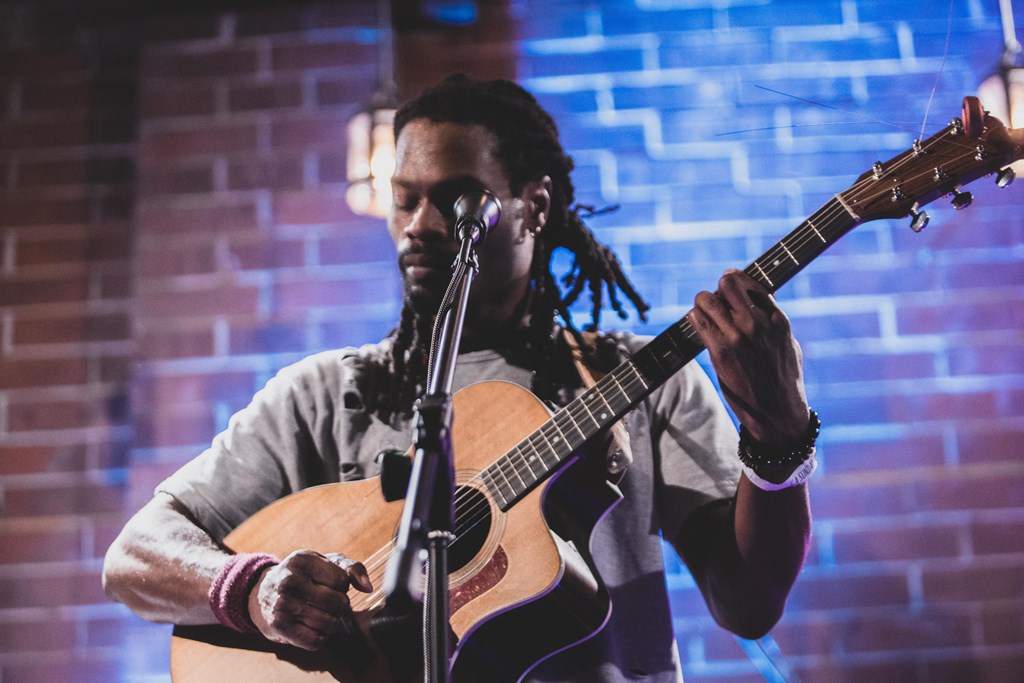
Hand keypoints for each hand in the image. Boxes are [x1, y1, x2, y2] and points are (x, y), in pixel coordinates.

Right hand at [247, 549, 372, 650]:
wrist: (263, 593)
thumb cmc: (304, 576)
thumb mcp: (326, 563)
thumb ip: (352, 569)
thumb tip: (368, 588)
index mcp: (302, 560)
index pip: (342, 581)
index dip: (343, 586)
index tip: (331, 585)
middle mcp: (289, 581)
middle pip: (337, 603)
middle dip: (340, 606)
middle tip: (330, 602)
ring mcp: (282, 605)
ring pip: (329, 624)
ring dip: (332, 623)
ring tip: (322, 614)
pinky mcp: (279, 627)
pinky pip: (315, 641)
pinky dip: (321, 637)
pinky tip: (314, 627)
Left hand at [689, 269, 809, 446]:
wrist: (778, 414)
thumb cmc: (783, 379)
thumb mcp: (787, 343)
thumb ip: (772, 320)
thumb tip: (759, 299)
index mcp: (778, 319)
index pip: (750, 282)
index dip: (736, 280)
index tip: (729, 283)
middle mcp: (757, 322)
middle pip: (726, 283)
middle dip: (718, 290)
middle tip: (716, 303)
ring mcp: (737, 336)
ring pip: (706, 299)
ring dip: (703, 304)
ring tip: (707, 316)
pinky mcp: (720, 351)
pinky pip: (697, 321)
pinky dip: (695, 320)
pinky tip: (701, 327)